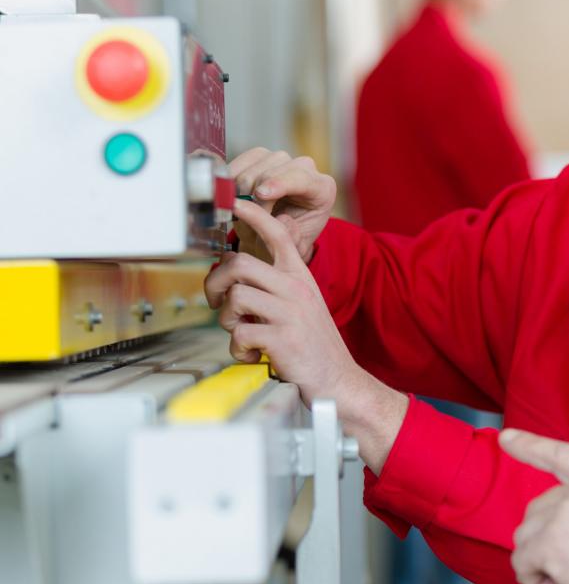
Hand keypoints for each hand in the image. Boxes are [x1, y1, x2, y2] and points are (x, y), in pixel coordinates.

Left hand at [206, 199, 356, 401]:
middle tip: (218, 301)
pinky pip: (240, 333)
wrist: (338, 380)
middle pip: (240, 264)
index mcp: (300, 278)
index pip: (279, 235)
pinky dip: (238, 349)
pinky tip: (253, 354)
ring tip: (242, 334)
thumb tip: (241, 270)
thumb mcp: (302, 304)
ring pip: (235, 298)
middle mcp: (296, 290)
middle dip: (215, 283)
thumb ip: (276, 285)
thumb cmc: (313, 344)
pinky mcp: (283, 338)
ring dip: (227, 321)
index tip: (237, 202)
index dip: (255, 215)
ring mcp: (290, 313)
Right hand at [227, 148, 336, 263]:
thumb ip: (291, 235)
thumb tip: (281, 220)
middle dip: (254, 197)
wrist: (278, 233)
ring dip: (241, 193)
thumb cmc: (289, 238)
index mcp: (323, 188)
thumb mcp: (294, 244)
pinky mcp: (260, 156)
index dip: (279, 184)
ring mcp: (282, 159)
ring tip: (244, 212)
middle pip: (271, 173)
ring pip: (252, 170)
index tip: (260, 195)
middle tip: (247, 219)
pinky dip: (230, 181)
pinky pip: (239, 163)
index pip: (301, 178)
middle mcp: (305, 167)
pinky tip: (233, 197)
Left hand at [500, 429, 568, 583]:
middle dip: (546, 543)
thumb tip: (556, 520)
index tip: (507, 437)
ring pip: (525, 538)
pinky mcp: (551, 542)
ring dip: (541, 567)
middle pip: (538, 510)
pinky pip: (522, 564)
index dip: (532, 445)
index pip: (564, 455)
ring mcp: (567, 513)